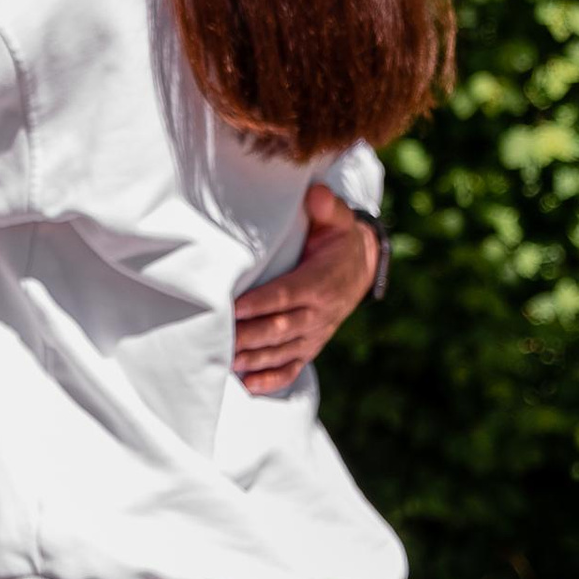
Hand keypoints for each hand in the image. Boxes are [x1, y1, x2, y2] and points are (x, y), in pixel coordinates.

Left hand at [233, 185, 379, 397]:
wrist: (360, 267)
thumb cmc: (337, 238)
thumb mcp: (339, 218)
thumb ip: (328, 207)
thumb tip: (316, 195)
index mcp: (321, 281)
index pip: (287, 294)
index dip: (261, 303)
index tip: (234, 308)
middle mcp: (319, 312)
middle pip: (280, 327)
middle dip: (249, 335)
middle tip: (218, 338)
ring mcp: (316, 333)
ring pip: (282, 350)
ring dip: (254, 358)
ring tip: (225, 361)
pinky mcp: (311, 346)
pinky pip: (293, 367)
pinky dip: (272, 378)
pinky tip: (248, 384)